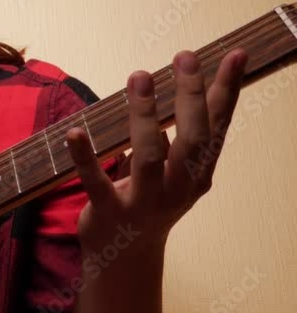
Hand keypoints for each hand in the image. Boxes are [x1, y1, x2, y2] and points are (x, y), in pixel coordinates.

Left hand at [65, 48, 247, 258]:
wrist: (125, 258)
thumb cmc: (150, 202)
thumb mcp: (175, 172)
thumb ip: (183, 137)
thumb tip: (196, 89)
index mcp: (198, 175)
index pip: (217, 127)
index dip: (227, 90)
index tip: (236, 54)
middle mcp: (178, 189)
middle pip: (193, 138)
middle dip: (191, 96)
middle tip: (184, 56)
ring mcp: (144, 202)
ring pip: (150, 156)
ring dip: (144, 115)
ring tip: (139, 76)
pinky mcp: (109, 212)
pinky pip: (96, 181)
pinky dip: (85, 157)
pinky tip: (74, 132)